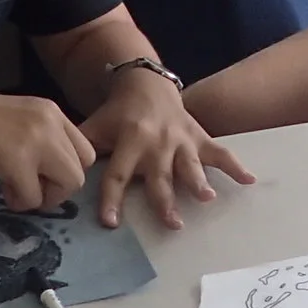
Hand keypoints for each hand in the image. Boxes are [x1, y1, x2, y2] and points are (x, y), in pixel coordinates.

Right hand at [0, 89, 94, 212]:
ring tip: (13, 189)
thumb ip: (38, 141)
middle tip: (28, 187)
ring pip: (69, 184)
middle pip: (81, 170)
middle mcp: (51, 122)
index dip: (64, 171)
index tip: (39, 175)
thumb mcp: (14, 121)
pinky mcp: (17, 160)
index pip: (84, 150)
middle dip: (58, 188)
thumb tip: (49, 176)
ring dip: (43, 196)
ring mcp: (36, 140)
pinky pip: (34, 197)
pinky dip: (19, 202)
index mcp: (51, 111)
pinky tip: (0, 188)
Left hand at [80, 69, 255, 229]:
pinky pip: (220, 152)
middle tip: (172, 223)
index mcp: (128, 142)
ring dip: (198, 182)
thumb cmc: (118, 114)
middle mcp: (156, 143)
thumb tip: (58, 179)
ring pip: (190, 165)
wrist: (146, 84)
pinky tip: (249, 180)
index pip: (116, 174)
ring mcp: (180, 141)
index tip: (110, 223)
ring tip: (207, 199)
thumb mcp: (95, 127)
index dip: (111, 198)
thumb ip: (81, 150)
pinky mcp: (199, 138)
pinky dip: (235, 166)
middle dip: (165, 199)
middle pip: (159, 176)